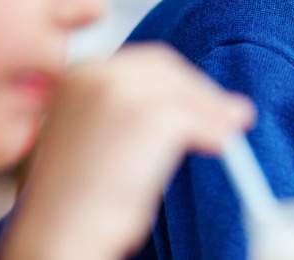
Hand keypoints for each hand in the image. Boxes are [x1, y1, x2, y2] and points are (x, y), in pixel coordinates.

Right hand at [0, 43, 254, 259]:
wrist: (61, 231)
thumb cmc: (78, 196)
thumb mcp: (97, 135)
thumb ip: (133, 107)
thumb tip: (195, 101)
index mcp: (78, 74)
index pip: (143, 63)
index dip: (180, 80)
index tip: (202, 98)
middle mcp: (95, 74)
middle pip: (167, 69)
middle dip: (202, 92)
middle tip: (232, 112)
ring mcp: (120, 92)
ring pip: (183, 95)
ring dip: (214, 113)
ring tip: (233, 132)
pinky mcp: (146, 116)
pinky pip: (195, 120)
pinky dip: (214, 132)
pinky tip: (221, 146)